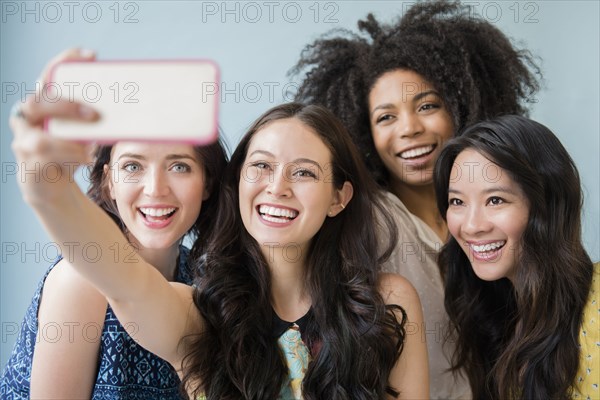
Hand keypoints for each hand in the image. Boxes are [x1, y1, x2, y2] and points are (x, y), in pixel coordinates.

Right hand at [10, 48, 99, 204]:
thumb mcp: (83, 133)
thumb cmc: (69, 153)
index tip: (91, 56)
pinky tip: (85, 159)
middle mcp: (27, 120)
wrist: (51, 187)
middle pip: (38, 103)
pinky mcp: (29, 166)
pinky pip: (46, 163)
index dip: (65, 61)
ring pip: (39, 139)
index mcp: (42, 104)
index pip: (48, 75)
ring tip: (92, 148)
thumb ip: (93, 120)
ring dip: (69, 143)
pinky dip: (69, 159)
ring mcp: (23, 143)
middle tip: (94, 115)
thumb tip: (132, 109)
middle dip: (67, 107)